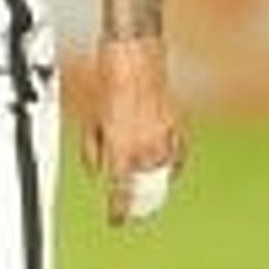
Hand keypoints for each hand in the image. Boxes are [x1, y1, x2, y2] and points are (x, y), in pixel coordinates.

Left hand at [85, 34, 185, 226]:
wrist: (135, 49)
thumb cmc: (110, 77)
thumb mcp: (91, 115)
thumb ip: (94, 147)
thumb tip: (99, 169)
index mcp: (121, 143)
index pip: (121, 190)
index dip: (119, 209)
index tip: (116, 220)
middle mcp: (145, 143)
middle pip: (145, 187)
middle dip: (138, 205)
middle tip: (133, 215)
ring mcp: (163, 133)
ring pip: (162, 172)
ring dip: (155, 186)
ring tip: (149, 196)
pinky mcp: (175, 121)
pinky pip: (177, 152)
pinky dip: (172, 164)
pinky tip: (168, 169)